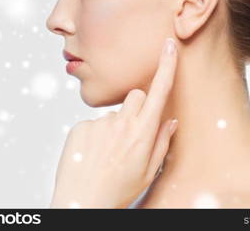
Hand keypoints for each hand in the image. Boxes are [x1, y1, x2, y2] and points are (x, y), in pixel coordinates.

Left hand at [50, 37, 178, 207]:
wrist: (82, 204)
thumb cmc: (118, 191)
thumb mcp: (149, 171)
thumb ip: (162, 142)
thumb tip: (170, 120)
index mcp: (142, 134)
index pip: (158, 92)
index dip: (166, 66)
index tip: (168, 45)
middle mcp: (121, 124)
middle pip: (135, 96)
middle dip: (138, 107)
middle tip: (132, 133)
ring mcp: (98, 124)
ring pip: (113, 113)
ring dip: (115, 126)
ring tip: (108, 153)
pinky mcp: (79, 127)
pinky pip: (93, 123)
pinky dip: (95, 135)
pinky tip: (93, 154)